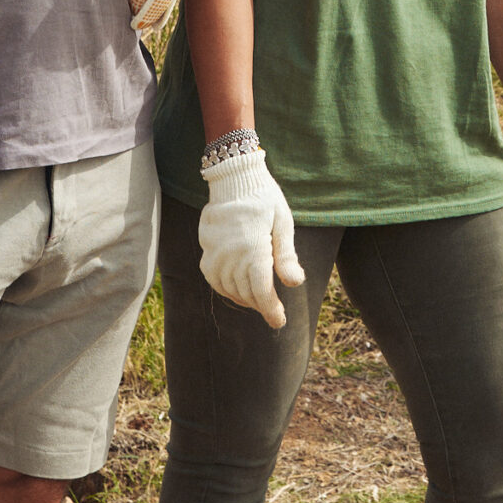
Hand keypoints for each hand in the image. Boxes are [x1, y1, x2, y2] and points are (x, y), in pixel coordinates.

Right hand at [198, 148, 304, 327]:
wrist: (234, 179)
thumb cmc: (265, 200)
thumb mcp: (283, 223)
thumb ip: (286, 256)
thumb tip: (295, 284)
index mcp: (253, 249)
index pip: (261, 291)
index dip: (271, 310)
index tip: (279, 322)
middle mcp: (231, 256)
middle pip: (247, 294)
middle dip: (262, 305)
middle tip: (274, 310)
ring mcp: (215, 255)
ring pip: (230, 290)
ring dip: (246, 299)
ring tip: (259, 299)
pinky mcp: (206, 252)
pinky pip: (215, 281)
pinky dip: (228, 289)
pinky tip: (239, 288)